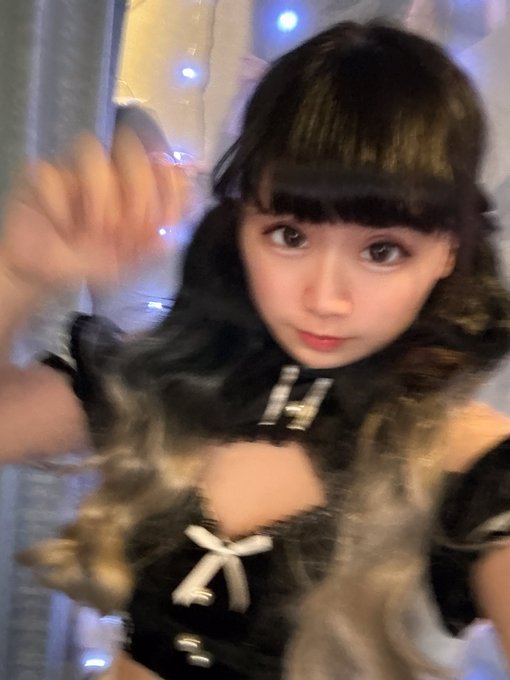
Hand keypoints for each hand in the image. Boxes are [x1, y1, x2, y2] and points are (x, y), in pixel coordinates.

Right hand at [0, 127, 188, 291]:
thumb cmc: (89, 261)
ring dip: (100, 197)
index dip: (170, 182)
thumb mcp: (132, 260)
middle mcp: (108, 172)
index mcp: (134, 187)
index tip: (167, 216)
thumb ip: (159, 238)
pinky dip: (61, 206)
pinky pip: (53, 174)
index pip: (161, 163)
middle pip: (131, 149)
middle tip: (130, 226)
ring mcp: (74, 170)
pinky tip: (63, 226)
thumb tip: (191, 211)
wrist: (45, 273)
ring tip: (94, 229)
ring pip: (93, 154)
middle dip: (137, 191)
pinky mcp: (42, 176)